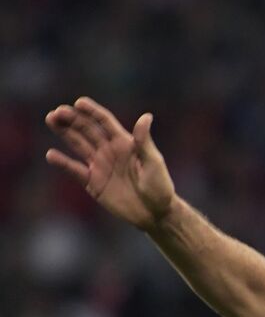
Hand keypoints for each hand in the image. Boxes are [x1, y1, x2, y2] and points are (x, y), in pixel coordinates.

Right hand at [45, 97, 174, 229]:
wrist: (155, 214)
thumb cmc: (160, 186)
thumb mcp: (154, 162)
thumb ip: (144, 141)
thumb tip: (146, 116)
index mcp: (124, 142)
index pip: (104, 121)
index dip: (92, 111)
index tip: (79, 102)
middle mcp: (109, 150)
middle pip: (87, 129)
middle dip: (72, 119)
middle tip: (57, 112)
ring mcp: (99, 165)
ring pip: (77, 144)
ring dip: (64, 132)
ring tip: (50, 120)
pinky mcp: (93, 182)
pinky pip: (75, 169)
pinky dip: (63, 162)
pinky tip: (51, 155)